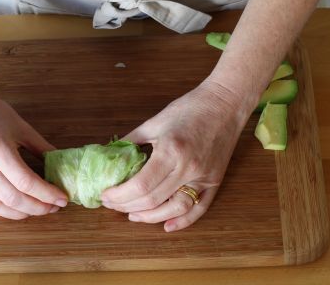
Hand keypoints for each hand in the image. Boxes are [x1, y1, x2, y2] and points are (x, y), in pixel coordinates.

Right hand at [0, 79, 67, 218]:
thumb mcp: (19, 125)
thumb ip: (40, 147)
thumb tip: (61, 164)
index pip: (26, 181)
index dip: (47, 193)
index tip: (63, 198)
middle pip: (13, 198)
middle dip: (39, 206)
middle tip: (56, 205)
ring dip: (22, 212)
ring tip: (40, 208)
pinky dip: (3, 210)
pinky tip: (18, 207)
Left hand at [100, 80, 248, 230]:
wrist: (225, 103)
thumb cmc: (189, 108)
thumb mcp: (155, 121)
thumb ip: (132, 141)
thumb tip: (110, 155)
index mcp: (171, 150)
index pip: (140, 185)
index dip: (119, 195)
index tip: (105, 195)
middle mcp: (188, 168)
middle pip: (153, 200)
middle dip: (127, 206)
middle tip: (112, 204)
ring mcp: (203, 177)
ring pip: (175, 209)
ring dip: (151, 217)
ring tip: (133, 214)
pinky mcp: (214, 181)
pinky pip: (199, 208)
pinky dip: (182, 221)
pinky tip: (166, 225)